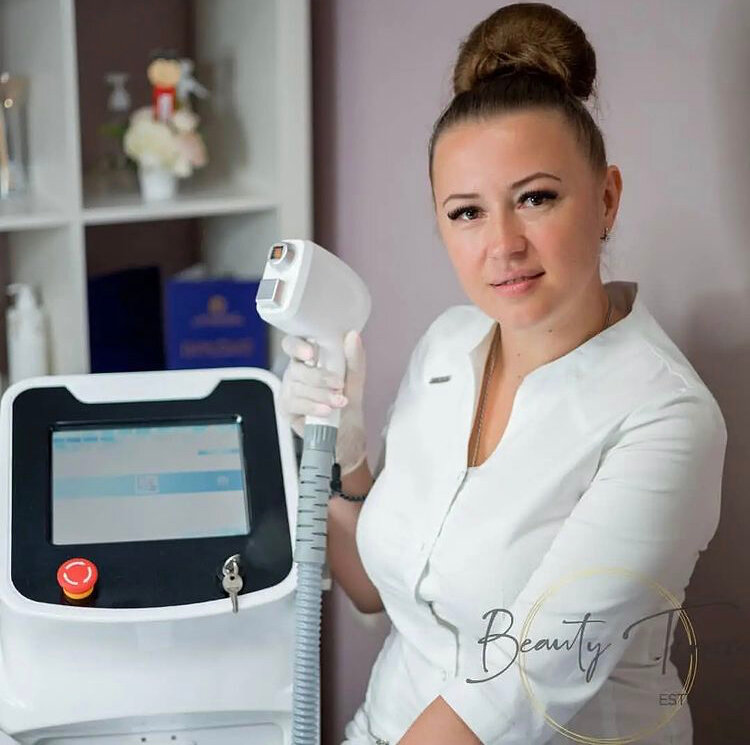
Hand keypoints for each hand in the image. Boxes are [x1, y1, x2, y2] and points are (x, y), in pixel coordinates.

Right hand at [279, 330, 366, 475]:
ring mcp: (289, 390)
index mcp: (308, 359)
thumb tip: (353, 336)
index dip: (297, 346)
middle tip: (339, 385)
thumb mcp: (355, 379)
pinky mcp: (286, 408)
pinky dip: (313, 407)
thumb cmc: (347, 402)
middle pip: (296, 368)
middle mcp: (295, 372)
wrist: (346, 433)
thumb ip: (354, 358)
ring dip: (321, 395)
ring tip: (339, 402)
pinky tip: (326, 411)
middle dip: (320, 377)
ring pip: (297, 387)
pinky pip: (295, 404)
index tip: (311, 353)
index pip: (292, 344)